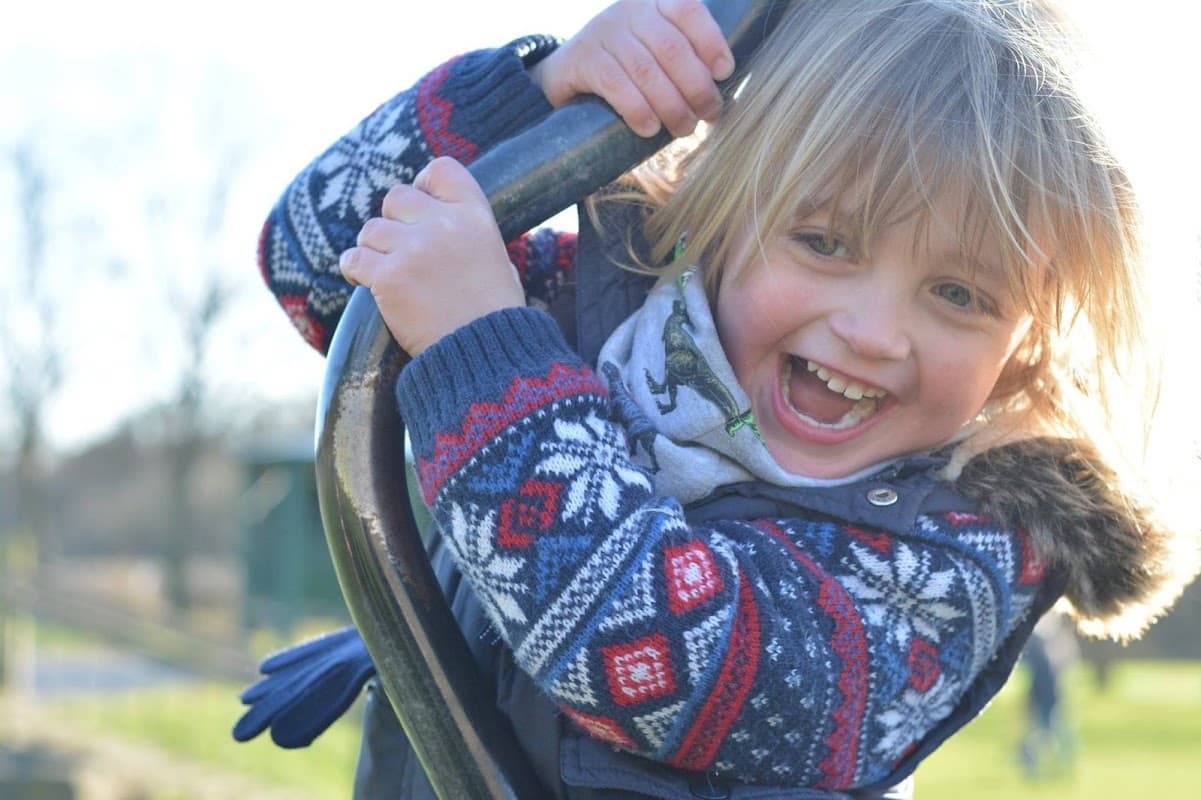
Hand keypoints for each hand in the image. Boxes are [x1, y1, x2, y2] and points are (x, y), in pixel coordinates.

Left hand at [339, 157, 523, 355]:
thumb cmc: (494, 314)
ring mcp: (413, 250)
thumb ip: (469, 232)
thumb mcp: (497, 260)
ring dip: (374, 248)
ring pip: (371, 229)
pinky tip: (363, 280)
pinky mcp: (388, 278)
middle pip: (397, 197)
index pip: (441, 170)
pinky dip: (355, 269)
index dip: (425, 184)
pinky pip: (354, 258)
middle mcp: (444, 225)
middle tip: (400, 247)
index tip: (422, 206)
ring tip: (386, 270)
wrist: (485, 356)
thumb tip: (441, 218)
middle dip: (395, 221)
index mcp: (476, 216)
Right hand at [529, 0, 733, 137]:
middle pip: (671, 47)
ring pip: (645, 70)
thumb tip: (721, 93)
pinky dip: (637, 110)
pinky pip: (616, 85)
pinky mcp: (582, 59)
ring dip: (671, 105)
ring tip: (684, 128)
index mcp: (655, 3)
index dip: (711, 41)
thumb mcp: (656, 51)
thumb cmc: (627, 68)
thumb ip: (686, 59)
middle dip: (696, 86)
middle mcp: (629, 10)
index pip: (688, 10)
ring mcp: (603, 32)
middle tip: (708, 114)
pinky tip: (650, 129)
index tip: (725, 73)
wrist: (568, 73)